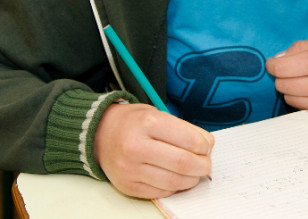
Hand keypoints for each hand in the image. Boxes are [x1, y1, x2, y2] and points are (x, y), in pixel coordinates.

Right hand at [94, 103, 213, 198]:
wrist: (100, 134)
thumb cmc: (134, 122)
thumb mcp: (158, 114)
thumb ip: (183, 129)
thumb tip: (207, 146)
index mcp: (147, 123)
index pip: (189, 140)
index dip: (205, 146)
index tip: (207, 146)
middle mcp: (136, 147)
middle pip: (183, 163)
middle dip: (203, 166)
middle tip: (206, 163)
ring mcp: (130, 169)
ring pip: (174, 182)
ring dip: (191, 179)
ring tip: (194, 172)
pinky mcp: (127, 186)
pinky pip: (161, 192)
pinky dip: (175, 187)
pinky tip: (176, 178)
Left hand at [266, 39, 307, 120]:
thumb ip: (301, 48)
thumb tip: (277, 59)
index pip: (281, 68)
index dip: (273, 64)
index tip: (274, 63)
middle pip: (282, 85)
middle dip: (283, 76)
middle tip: (294, 70)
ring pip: (290, 99)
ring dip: (292, 90)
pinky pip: (304, 110)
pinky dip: (304, 101)